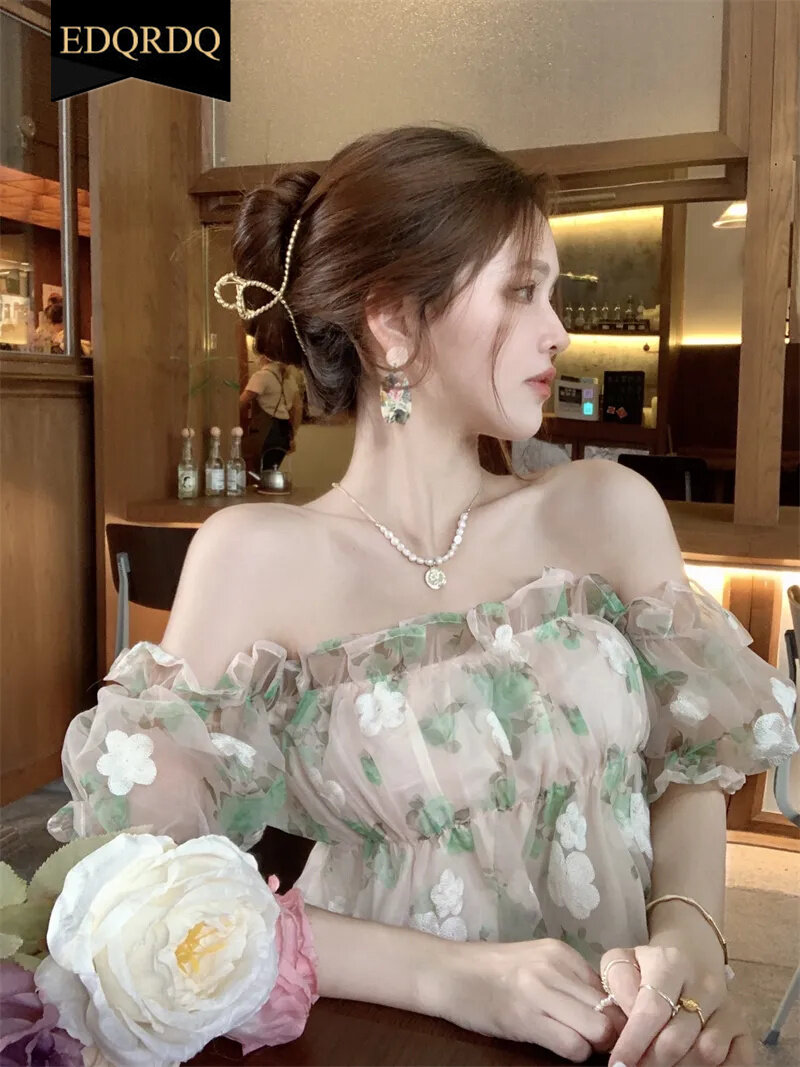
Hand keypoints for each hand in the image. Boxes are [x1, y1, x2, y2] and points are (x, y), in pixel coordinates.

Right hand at [437, 938, 626, 1061]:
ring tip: (575, 1042)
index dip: (615, 1013)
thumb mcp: (535, 965)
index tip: (608, 1027)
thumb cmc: (489, 972)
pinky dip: (573, 1052)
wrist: (446, 972)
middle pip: (610, 1010)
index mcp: (560, 953)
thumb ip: (568, 982)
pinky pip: (572, 1044)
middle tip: (597, 1043)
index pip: (611, 987)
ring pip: (598, 1029)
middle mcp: (555, 967)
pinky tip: (556, 1045)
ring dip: (592, 1045)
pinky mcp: (524, 1017)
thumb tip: (606, 1010)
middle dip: (610, 1033)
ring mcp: (540, 991)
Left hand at [600, 946, 751, 1066]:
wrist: (692, 955)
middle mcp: (705, 985)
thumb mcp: (624, 961)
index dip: (634, 1042)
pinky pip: (737, 1060)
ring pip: (707, 1052)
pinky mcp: (743, 1028)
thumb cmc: (650, 966)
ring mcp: (729, 1008)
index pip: (652, 1010)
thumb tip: (627, 1022)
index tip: (618, 1063)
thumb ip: (620, 985)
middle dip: (652, 1061)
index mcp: (671, 963)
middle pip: (678, 1038)